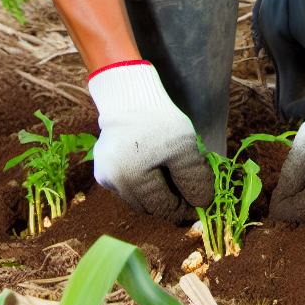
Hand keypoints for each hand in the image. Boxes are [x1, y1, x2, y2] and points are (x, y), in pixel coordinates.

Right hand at [88, 61, 213, 222]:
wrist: (130, 96)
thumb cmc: (159, 120)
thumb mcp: (184, 146)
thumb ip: (193, 178)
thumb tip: (202, 204)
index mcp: (131, 176)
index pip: (164, 207)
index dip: (186, 208)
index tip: (201, 202)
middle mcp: (113, 182)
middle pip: (150, 206)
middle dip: (172, 200)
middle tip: (190, 188)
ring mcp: (105, 177)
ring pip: (139, 199)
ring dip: (157, 194)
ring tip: (173, 174)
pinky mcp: (102, 171)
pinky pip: (128, 188)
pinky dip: (143, 185)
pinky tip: (154, 168)